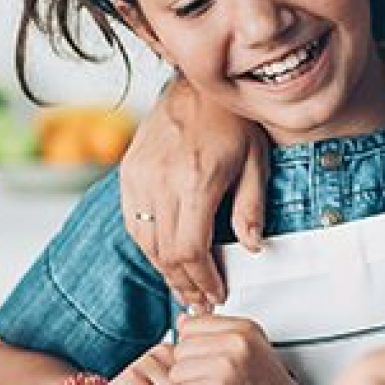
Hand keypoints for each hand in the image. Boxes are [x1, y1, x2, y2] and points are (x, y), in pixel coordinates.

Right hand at [119, 75, 268, 308]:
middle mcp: (160, 180)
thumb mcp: (255, 161)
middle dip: (184, 283)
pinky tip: (166, 255)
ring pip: (144, 241)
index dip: (202, 280)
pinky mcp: (128, 170)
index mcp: (195, 180)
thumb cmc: (231, 120)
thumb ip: (251, 207)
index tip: (215, 293)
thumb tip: (252, 247)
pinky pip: (132, 220)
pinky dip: (148, 245)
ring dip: (164, 269)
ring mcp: (139, 175)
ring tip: (185, 285)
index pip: (190, 250)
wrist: (197, 84)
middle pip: (165, 253)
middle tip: (200, 299)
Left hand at [169, 314, 313, 384]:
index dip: (192, 347)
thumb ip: (215, 333)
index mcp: (243, 328)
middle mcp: (237, 342)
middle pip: (180, 350)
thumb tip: (181, 320)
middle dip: (188, 370)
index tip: (206, 360)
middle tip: (209, 383)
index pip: (189, 326)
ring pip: (177, 373)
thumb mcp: (249, 347)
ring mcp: (228, 367)